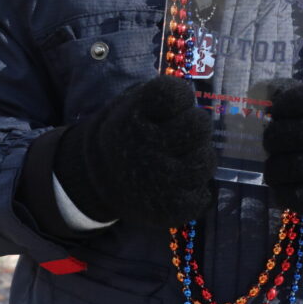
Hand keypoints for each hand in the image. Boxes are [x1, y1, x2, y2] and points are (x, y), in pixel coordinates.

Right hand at [54, 76, 216, 226]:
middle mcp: (143, 149)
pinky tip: (180, 183)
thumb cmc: (126, 134)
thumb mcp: (130, 105)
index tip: (170, 107)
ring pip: (204, 161)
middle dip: (195, 125)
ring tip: (182, 158)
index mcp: (131, 118)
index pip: (175, 94)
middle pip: (198, 125)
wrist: (98, 178)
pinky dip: (196, 190)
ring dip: (199, 157)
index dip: (180, 98)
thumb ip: (160, 97)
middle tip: (182, 132)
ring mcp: (158, 182)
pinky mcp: (168, 209)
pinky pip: (201, 196)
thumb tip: (191, 97)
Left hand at [263, 82, 302, 245]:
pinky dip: (281, 189)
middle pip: (302, 133)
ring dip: (273, 166)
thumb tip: (265, 95)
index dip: (289, 102)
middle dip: (274, 136)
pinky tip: (282, 185)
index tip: (275, 110)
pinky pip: (298, 196)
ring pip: (295, 166)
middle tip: (269, 141)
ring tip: (273, 165)